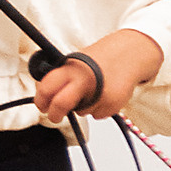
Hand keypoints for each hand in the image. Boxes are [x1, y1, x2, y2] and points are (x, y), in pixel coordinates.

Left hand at [35, 27, 162, 123]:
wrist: (130, 55)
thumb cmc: (98, 59)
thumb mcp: (75, 61)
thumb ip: (60, 76)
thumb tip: (42, 93)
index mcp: (71, 67)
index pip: (47, 87)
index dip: (40, 100)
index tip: (42, 105)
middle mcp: (84, 80)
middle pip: (60, 104)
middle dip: (54, 115)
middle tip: (55, 116)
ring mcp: (99, 93)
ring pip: (81, 112)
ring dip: (82, 107)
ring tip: (93, 90)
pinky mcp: (112, 104)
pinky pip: (97, 114)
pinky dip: (98, 108)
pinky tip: (104, 94)